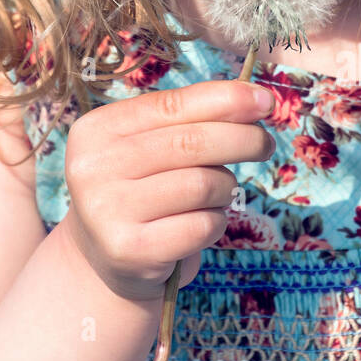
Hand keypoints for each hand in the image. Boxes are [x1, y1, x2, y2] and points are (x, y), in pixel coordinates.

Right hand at [61, 80, 275, 300]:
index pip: (172, 104)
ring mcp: (106, 211)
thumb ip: (193, 119)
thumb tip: (255, 100)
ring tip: (218, 195)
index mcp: (96, 130)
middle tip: (265, 145)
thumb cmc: (145, 192)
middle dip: (243, 139)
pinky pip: (202, 226)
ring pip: (202, 185)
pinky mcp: (130, 250)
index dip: (226, 99)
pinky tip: (202, 225)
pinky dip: (216, 223)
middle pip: (192, 143)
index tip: (266, 101)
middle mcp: (93, 168)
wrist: (108, 261)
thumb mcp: (154, 148)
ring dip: (225, 189)